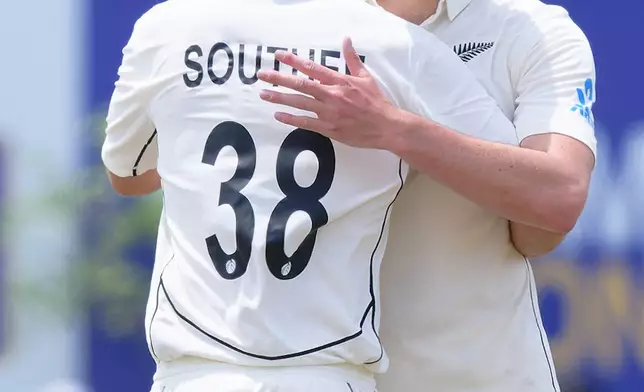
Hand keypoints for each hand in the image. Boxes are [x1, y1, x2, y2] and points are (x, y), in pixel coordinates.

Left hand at [257, 37, 400, 149]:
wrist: (386, 126)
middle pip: (300, 84)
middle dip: (279, 79)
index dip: (294, 61)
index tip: (279, 55)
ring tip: (263, 95)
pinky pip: (305, 123)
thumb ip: (352, 59)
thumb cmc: (376, 102)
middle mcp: (331, 95)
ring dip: (279, 98)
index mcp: (339, 81)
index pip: (312, 68)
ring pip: (299, 103)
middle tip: (263, 75)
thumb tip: (346, 40)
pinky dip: (291, 119)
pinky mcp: (329, 128)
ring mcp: (328, 113)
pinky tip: (278, 115)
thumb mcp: (366, 76)